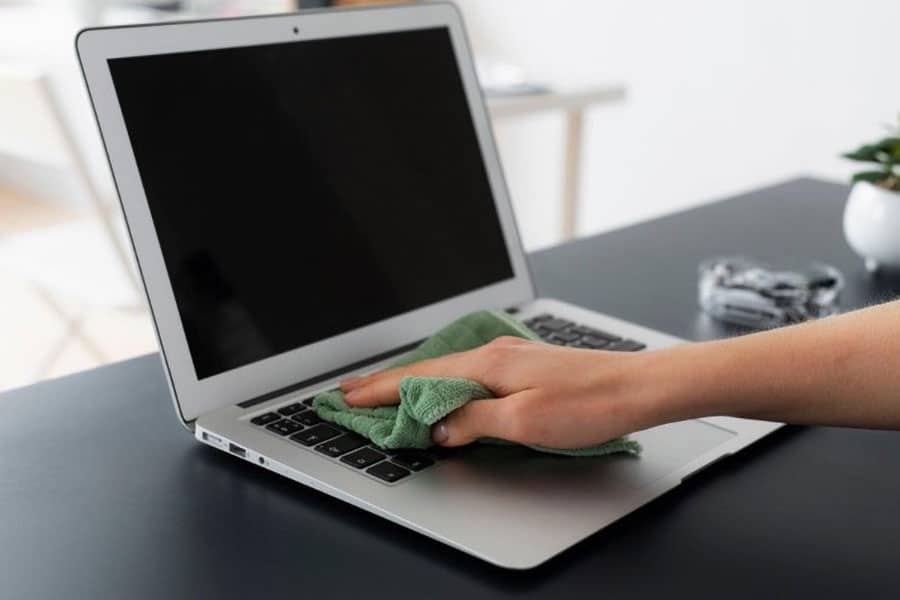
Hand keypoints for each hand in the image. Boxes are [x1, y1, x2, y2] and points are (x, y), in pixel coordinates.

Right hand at [340, 336, 659, 448]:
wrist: (638, 387)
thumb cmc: (588, 403)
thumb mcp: (524, 422)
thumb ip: (474, 422)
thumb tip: (437, 428)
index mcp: (488, 365)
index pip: (420, 378)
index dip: (382, 389)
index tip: (350, 397)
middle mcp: (495, 355)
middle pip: (429, 369)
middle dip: (388, 382)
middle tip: (353, 391)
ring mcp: (510, 358)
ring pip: (448, 370)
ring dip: (415, 382)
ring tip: (387, 390)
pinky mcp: (525, 367)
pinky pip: (469, 374)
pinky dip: (444, 383)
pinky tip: (443, 390)